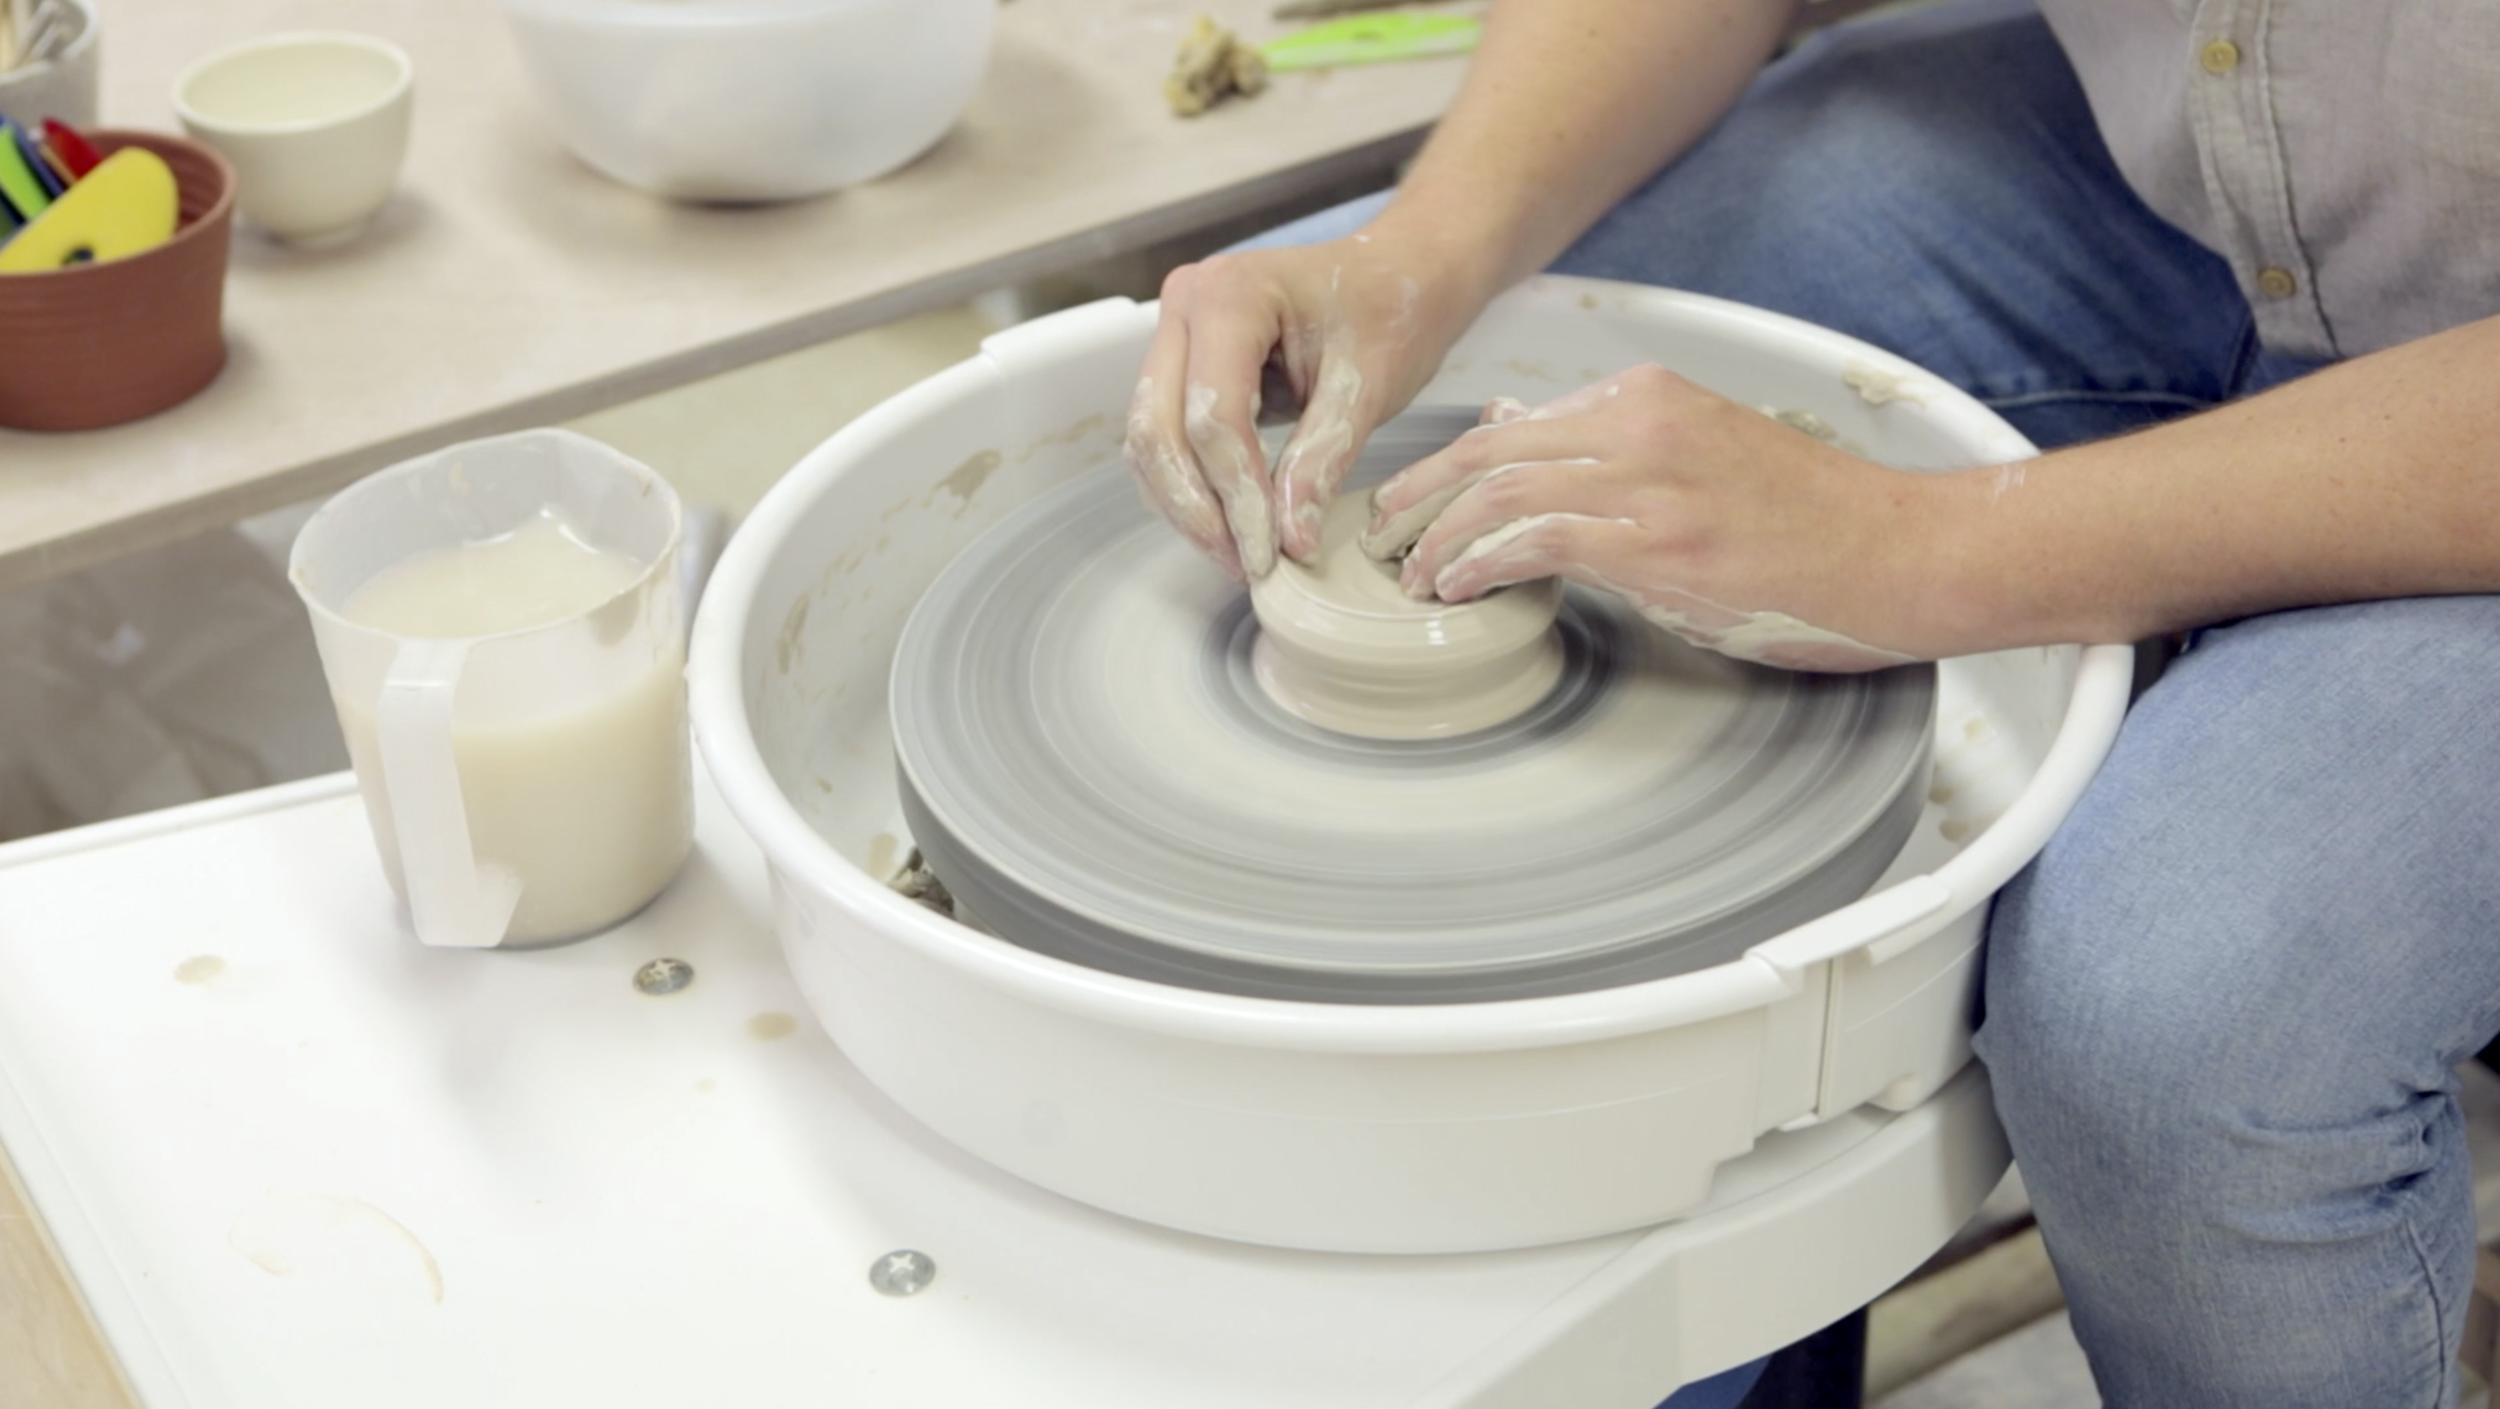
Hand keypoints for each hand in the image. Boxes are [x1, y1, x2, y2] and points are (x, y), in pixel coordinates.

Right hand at [1124, 232, 1481, 579]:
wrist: (1396, 277)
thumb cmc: (1390, 312)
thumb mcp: (1369, 386)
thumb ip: (1323, 458)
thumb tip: (1290, 540)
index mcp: (1229, 295)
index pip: (1214, 415)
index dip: (1238, 494)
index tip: (1268, 553)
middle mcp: (1184, 307)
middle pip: (1158, 430)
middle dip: (1198, 509)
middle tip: (1245, 565)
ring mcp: (1173, 334)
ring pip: (1150, 441)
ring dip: (1186, 506)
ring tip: (1240, 555)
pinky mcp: (1179, 364)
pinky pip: (1164, 437)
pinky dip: (1189, 487)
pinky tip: (1231, 525)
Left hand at [1363, 365, 1949, 671]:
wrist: (1903, 553)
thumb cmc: (1815, 521)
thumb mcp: (1706, 454)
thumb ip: (1617, 445)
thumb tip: (1518, 433)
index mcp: (1650, 396)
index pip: (1518, 424)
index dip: (1448, 465)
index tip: (1413, 501)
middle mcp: (1641, 424)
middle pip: (1490, 450)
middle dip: (1419, 494)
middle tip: (1380, 533)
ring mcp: (1649, 482)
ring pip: (1501, 492)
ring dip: (1439, 538)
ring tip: (1411, 575)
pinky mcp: (1659, 542)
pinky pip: (1537, 541)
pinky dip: (1482, 564)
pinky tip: (1457, 589)